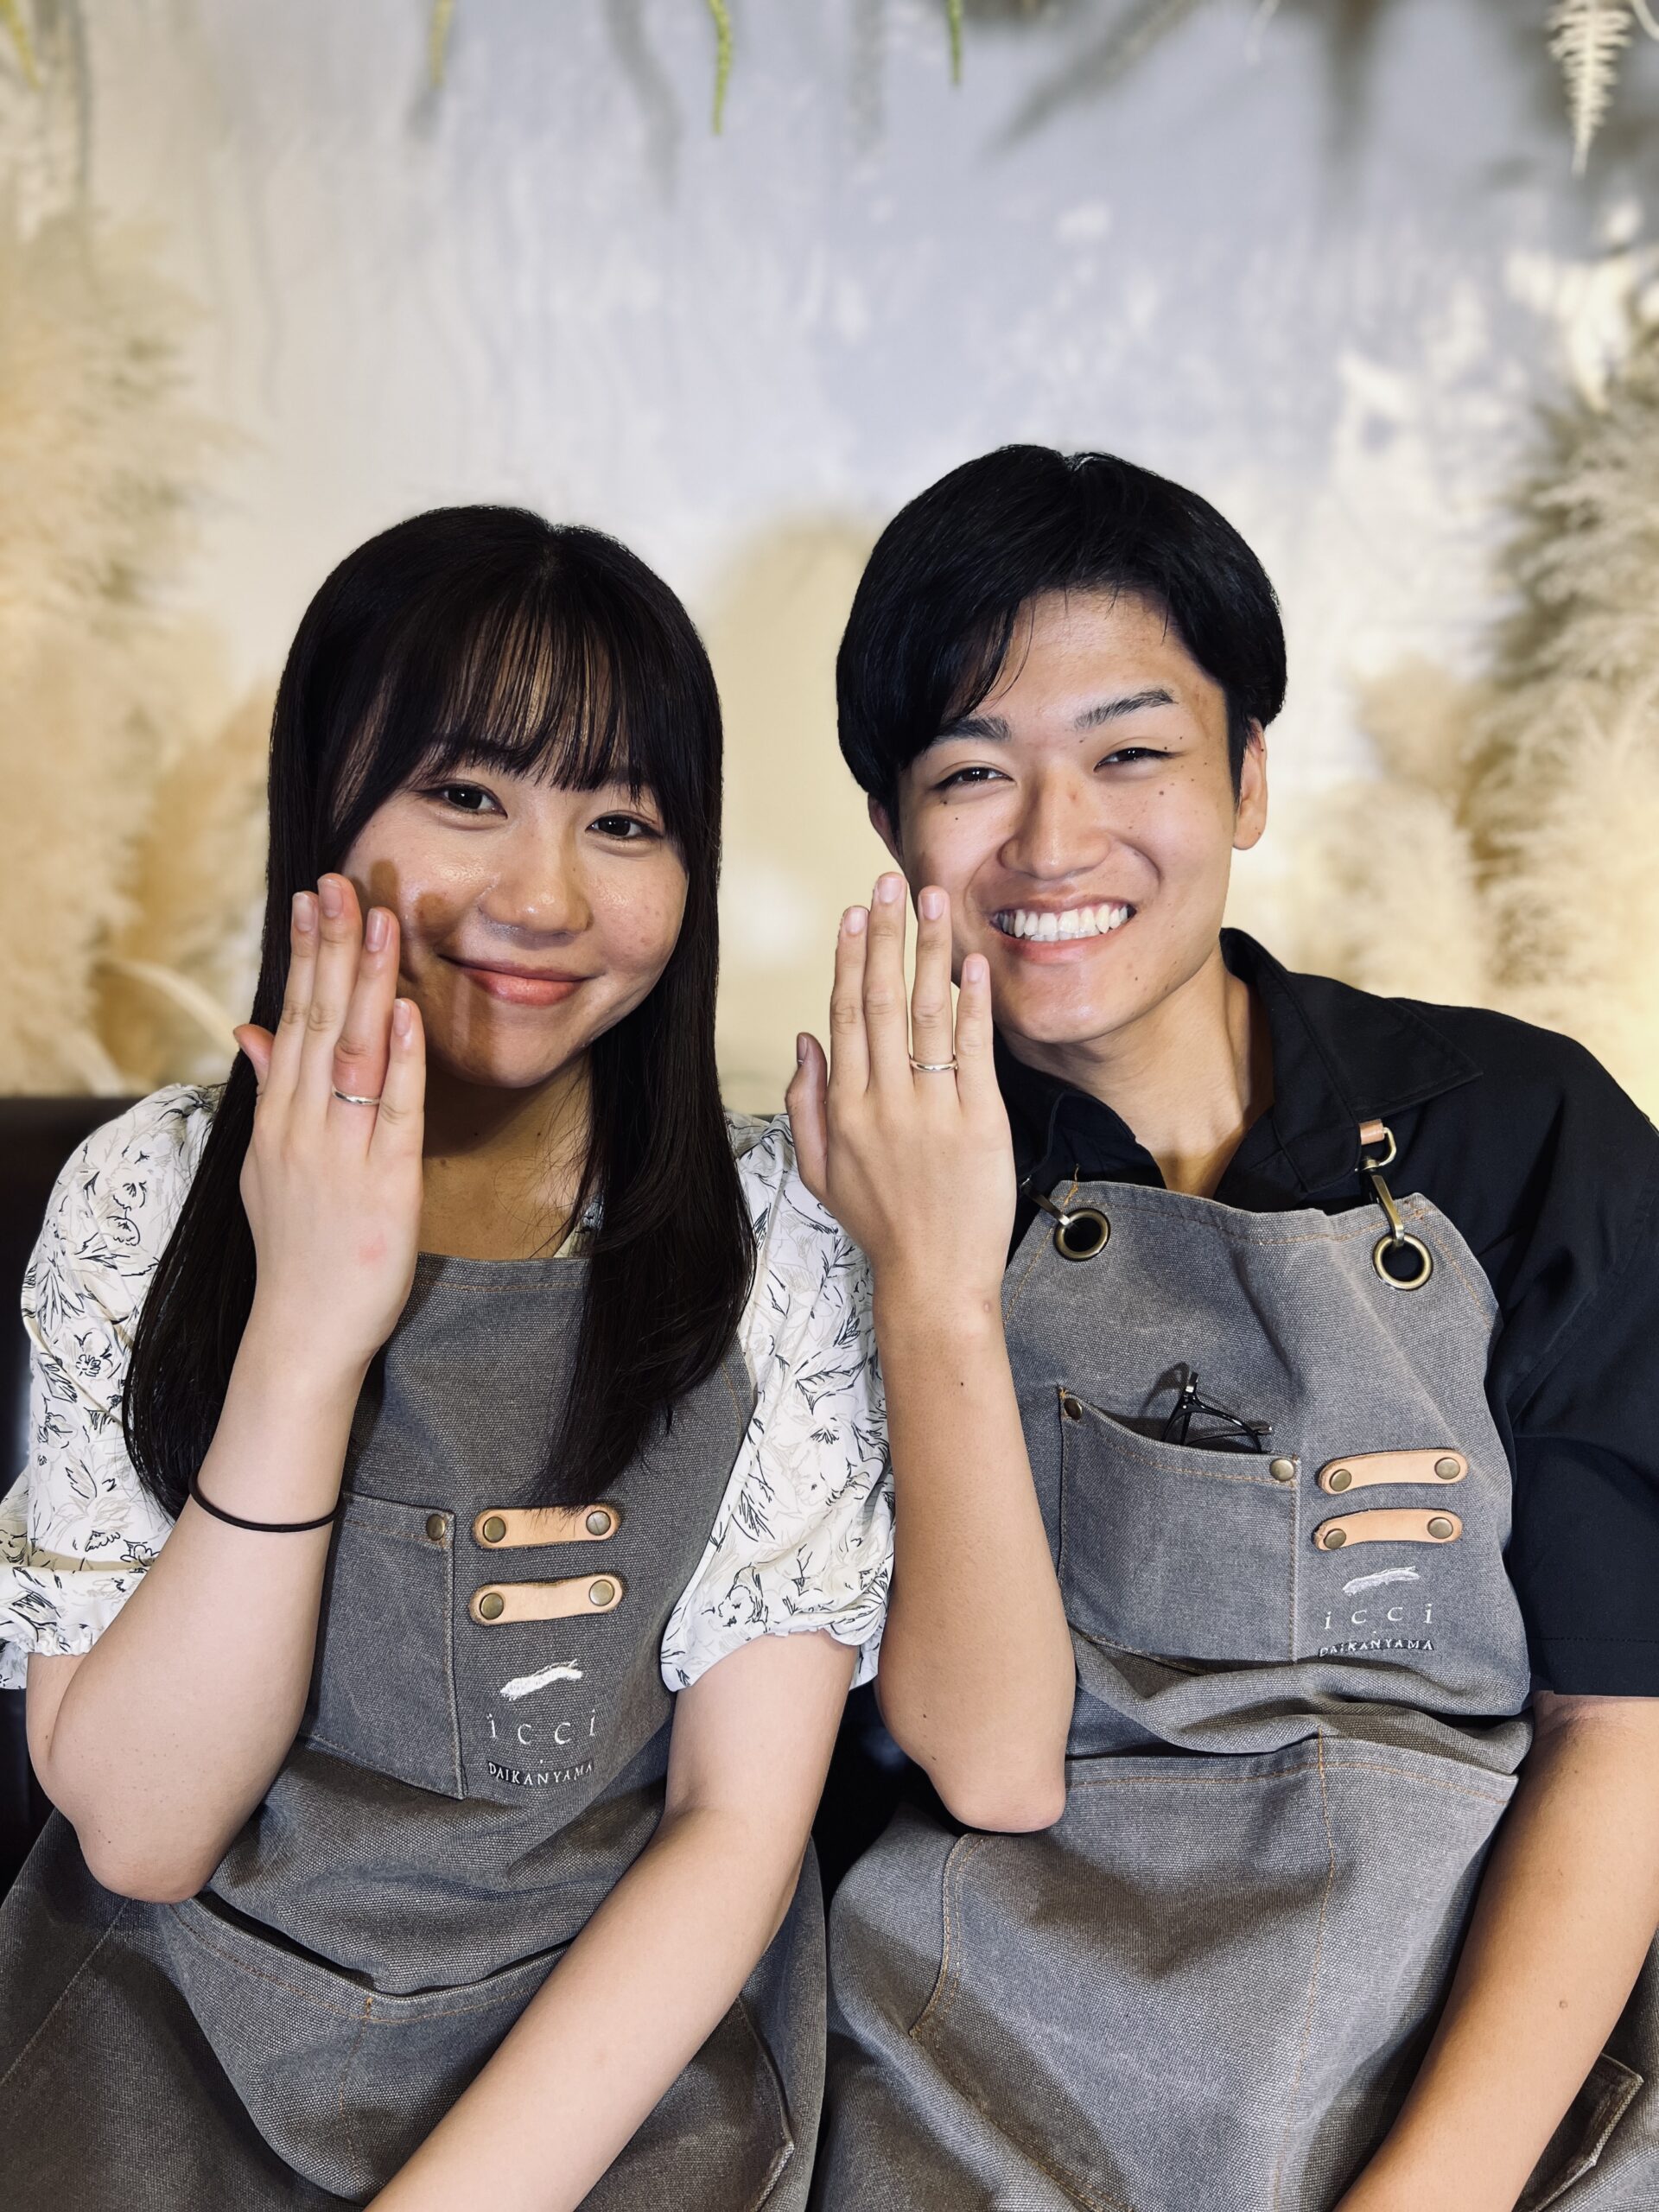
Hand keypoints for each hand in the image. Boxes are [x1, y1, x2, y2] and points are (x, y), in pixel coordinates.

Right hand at [232, 874, 425, 1379]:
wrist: (302, 1331)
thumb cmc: (295, 1249)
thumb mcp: (264, 1168)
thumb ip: (265, 1094)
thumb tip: (248, 1029)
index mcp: (276, 1119)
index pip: (290, 1018)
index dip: (305, 954)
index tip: (312, 896)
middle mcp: (302, 1128)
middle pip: (316, 1021)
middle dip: (331, 948)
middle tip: (342, 883)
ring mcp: (340, 1155)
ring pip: (352, 1053)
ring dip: (366, 984)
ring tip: (378, 921)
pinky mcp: (384, 1186)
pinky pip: (393, 1112)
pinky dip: (398, 1060)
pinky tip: (404, 1013)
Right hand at [787, 873, 1014, 1307]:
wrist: (934, 1280)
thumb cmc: (883, 1226)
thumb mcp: (820, 1172)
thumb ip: (807, 1104)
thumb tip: (808, 1039)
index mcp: (845, 1108)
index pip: (844, 1014)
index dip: (848, 958)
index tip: (853, 913)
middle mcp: (885, 1101)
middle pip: (880, 999)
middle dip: (885, 934)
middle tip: (890, 884)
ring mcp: (932, 1109)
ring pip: (926, 1014)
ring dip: (928, 951)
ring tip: (934, 902)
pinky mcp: (980, 1121)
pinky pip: (974, 1050)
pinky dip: (973, 1003)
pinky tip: (972, 963)